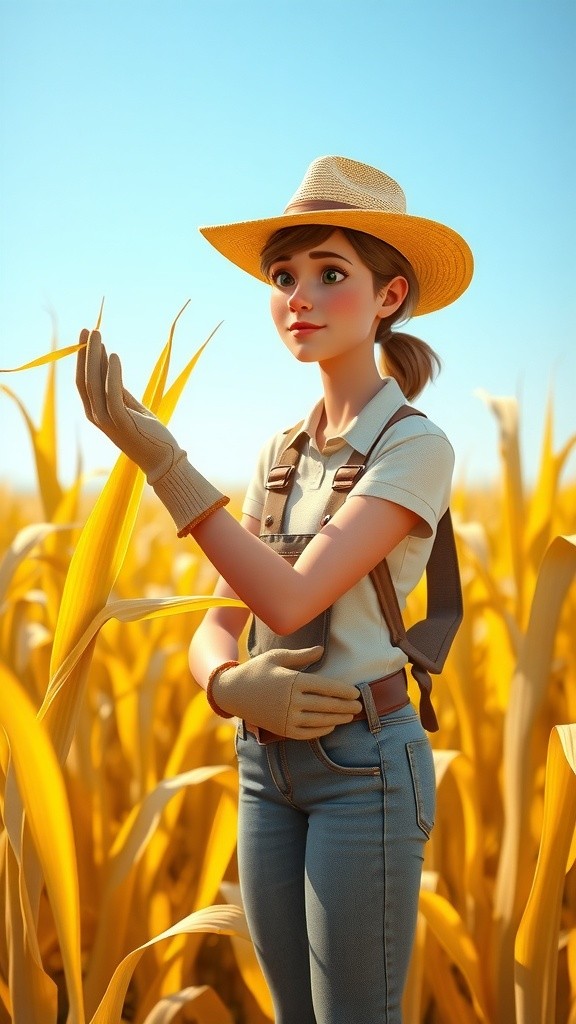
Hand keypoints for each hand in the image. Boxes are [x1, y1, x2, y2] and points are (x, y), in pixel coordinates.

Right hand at [76, 329, 227, 533]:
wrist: (163, 459)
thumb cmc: (148, 433)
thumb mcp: (129, 405)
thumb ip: (116, 387)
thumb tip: (108, 361)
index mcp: (96, 413)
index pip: (83, 381)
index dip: (82, 358)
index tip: (87, 337)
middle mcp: (96, 416)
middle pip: (84, 379)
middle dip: (84, 352)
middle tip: (88, 329)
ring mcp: (107, 420)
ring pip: (94, 382)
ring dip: (95, 356)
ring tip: (98, 335)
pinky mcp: (121, 421)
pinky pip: (112, 392)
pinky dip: (112, 373)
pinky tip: (115, 355)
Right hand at [209, 646, 362, 739]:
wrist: (232, 692)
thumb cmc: (256, 670)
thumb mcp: (277, 657)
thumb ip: (301, 655)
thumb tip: (322, 650)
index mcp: (292, 681)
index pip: (325, 687)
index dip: (343, 691)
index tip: (356, 692)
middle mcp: (291, 701)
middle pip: (326, 705)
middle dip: (345, 706)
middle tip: (360, 706)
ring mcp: (286, 717)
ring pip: (319, 721)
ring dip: (337, 719)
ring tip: (349, 717)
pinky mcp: (281, 729)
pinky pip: (306, 733)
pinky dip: (320, 731)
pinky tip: (330, 726)